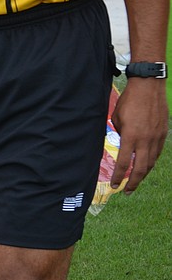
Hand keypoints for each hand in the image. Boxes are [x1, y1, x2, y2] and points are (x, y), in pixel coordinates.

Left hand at [110, 78, 167, 192]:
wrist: (148, 88)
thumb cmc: (129, 100)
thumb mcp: (116, 117)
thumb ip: (118, 132)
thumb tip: (120, 143)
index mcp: (130, 136)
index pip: (124, 162)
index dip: (119, 176)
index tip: (115, 185)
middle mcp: (145, 140)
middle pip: (141, 168)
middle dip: (134, 182)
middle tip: (127, 191)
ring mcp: (157, 138)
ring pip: (151, 162)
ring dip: (143, 174)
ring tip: (136, 181)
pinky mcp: (163, 134)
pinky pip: (157, 153)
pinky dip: (151, 162)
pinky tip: (146, 165)